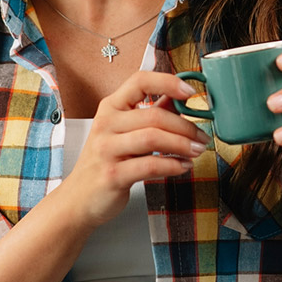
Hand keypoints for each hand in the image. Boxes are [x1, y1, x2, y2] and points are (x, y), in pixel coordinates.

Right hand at [57, 70, 210, 228]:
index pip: (139, 81)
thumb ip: (150, 113)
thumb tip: (178, 97)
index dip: (167, 82)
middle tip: (202, 137)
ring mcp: (106, 150)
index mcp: (111, 107)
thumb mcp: (124, 132)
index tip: (190, 91)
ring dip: (182, 145)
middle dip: (186, 127)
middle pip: (154, 116)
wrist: (78, 199)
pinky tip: (183, 166)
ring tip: (197, 151)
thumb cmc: (106, 162)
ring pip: (153, 138)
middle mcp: (106, 124)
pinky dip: (172, 165)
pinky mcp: (112, 175)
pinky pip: (150, 165)